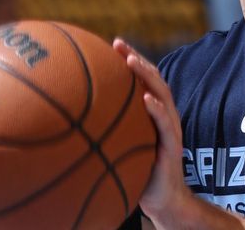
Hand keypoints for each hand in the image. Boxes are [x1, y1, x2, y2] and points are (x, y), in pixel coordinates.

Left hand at [112, 39, 192, 224]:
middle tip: (119, 45)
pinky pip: (166, 124)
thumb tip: (72, 120)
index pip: (144, 79)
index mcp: (152, 112)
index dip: (131, 59)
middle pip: (153, 79)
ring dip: (148, 76)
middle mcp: (163, 114)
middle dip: (137, 59)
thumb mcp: (122, 146)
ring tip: (132, 62)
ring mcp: (171, 128)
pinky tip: (147, 100)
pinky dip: (158, 110)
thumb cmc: (139, 171)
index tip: (113, 44)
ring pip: (162, 94)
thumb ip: (109, 130)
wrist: (162, 199)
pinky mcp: (173, 145)